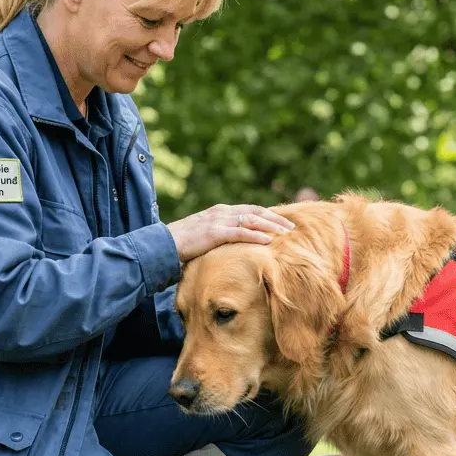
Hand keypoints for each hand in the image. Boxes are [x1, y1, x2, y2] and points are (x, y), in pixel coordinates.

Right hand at [167, 204, 294, 261]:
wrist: (163, 243)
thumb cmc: (182, 243)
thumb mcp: (204, 235)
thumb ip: (219, 235)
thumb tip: (232, 245)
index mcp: (220, 211)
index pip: (250, 210)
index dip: (268, 215)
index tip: (282, 222)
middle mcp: (222, 212)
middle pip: (256, 212)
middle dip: (275, 219)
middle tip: (292, 227)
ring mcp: (219, 221)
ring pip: (252, 220)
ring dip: (272, 226)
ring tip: (287, 233)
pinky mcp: (215, 233)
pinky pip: (241, 233)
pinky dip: (257, 235)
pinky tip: (269, 240)